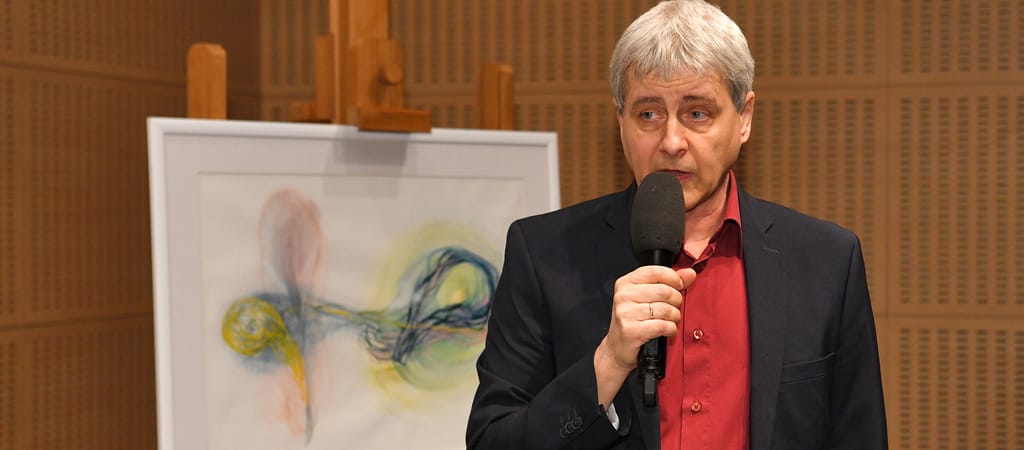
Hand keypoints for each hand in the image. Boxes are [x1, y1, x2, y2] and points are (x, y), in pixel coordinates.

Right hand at [593, 265, 696, 405]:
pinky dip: (671, 330)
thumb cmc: (633, 321)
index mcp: (625, 283)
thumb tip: (690, 273)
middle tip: (673, 309)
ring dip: (674, 317)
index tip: (678, 287)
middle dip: (676, 301)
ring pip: (665, 310)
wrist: (618, 348)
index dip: (674, 279)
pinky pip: (663, 326)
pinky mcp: (631, 330)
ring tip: (670, 321)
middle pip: (664, 291)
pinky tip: (668, 331)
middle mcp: (623, 295)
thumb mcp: (647, 298)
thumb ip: (670, 283)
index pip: (656, 271)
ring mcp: (625, 313)